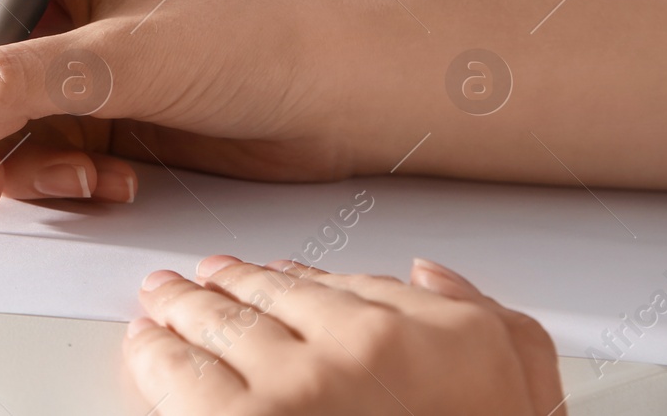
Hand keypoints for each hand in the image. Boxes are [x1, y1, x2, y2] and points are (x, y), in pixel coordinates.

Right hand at [0, 0, 374, 207]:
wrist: (346, 94)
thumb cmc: (261, 35)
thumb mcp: (127, 57)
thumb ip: (18, 85)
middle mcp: (38, 3)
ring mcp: (59, 62)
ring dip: (12, 165)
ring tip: (77, 178)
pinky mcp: (84, 115)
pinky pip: (25, 159)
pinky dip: (53, 181)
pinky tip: (111, 179)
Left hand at [124, 256, 561, 414]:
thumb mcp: (520, 391)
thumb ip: (486, 322)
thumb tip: (431, 276)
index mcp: (429, 337)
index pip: (340, 289)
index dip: (293, 281)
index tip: (269, 276)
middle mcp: (357, 350)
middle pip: (270, 297)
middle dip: (226, 284)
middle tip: (193, 277)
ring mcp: (295, 388)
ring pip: (219, 324)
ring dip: (182, 306)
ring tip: (161, 299)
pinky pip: (183, 376)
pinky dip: (156, 354)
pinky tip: (146, 345)